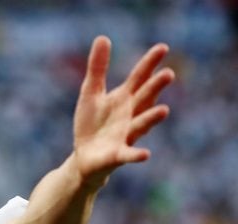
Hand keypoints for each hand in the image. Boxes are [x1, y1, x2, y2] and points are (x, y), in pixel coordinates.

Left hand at [71, 36, 174, 187]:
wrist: (84, 157)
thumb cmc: (91, 124)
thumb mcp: (91, 93)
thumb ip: (98, 68)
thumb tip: (103, 37)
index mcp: (124, 99)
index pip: (139, 78)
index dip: (149, 64)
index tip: (162, 47)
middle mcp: (130, 115)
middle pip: (144, 99)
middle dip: (155, 88)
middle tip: (168, 74)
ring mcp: (126, 135)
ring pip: (141, 125)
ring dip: (152, 118)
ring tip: (164, 110)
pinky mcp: (117, 155)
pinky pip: (129, 154)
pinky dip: (137, 154)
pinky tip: (145, 154)